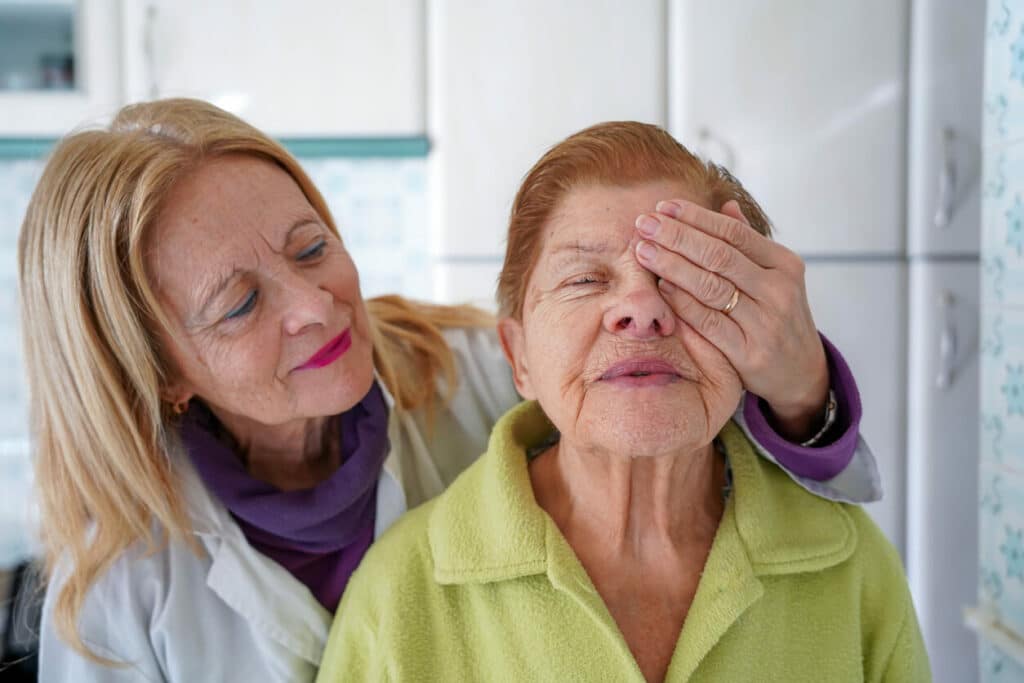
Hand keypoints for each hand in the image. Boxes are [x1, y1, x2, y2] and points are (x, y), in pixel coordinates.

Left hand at [634, 198, 828, 441]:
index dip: (696, 217)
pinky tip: (661, 286)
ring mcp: (765, 323)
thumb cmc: (778, 317)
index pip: (734, 233)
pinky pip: (708, 322)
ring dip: (672, 265)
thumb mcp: (775, 277)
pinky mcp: (749, 353)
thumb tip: (725, 204)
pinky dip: (682, 303)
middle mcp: (779, 290)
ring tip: (644, 251)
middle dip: (677, 236)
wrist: (801, 371)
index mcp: (785, 264)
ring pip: (710, 286)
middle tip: (644, 224)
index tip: (664, 207)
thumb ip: (749, 243)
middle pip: (719, 255)